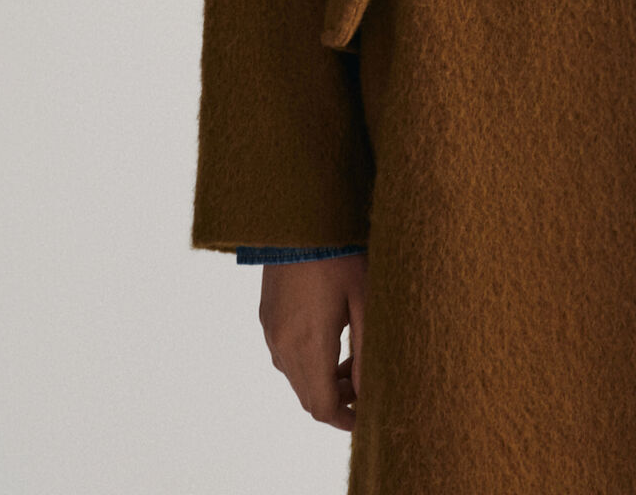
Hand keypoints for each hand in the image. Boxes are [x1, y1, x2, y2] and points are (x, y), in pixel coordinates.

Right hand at [257, 253, 366, 430]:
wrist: (298, 216)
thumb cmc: (339, 253)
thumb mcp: (364, 300)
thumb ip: (366, 351)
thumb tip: (369, 391)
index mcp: (308, 344)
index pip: (322, 406)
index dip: (344, 420)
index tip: (366, 418)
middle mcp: (282, 345)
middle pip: (308, 396)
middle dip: (338, 400)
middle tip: (365, 384)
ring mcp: (270, 331)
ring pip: (296, 378)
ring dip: (323, 380)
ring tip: (352, 358)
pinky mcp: (267, 317)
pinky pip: (285, 356)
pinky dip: (308, 362)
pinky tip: (331, 339)